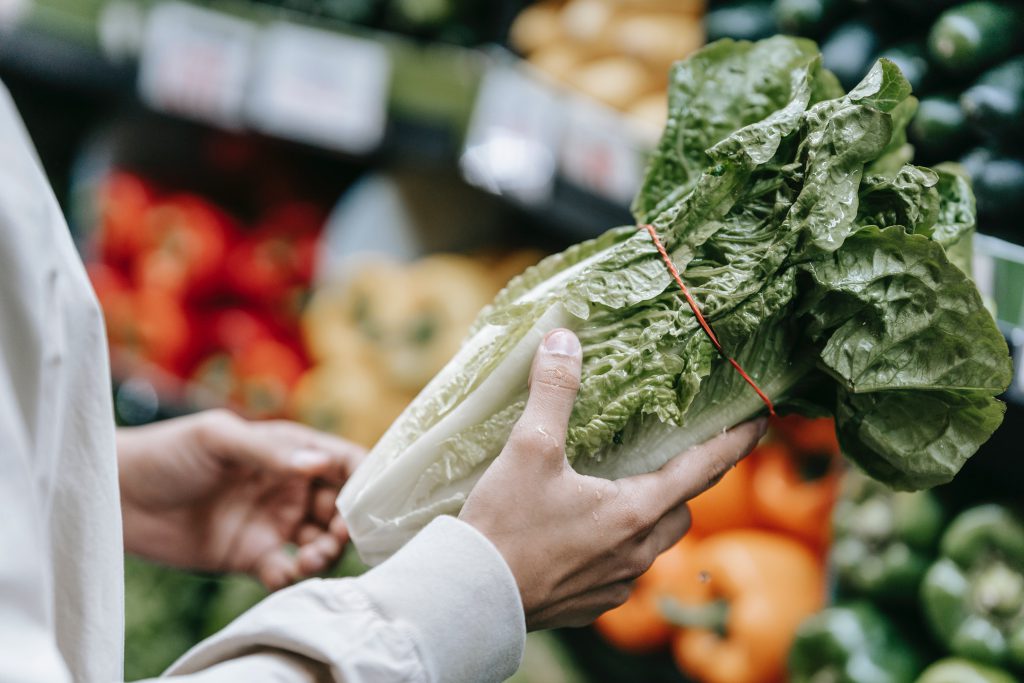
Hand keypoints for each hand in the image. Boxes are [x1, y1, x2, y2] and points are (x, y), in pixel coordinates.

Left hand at [118, 410, 364, 589]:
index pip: (342, 460)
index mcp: (288, 450)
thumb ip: (269, 452)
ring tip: (310, 557)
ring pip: (321, 540)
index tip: (370, 499)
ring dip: (327, 551)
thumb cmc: (167, 452)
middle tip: (339, 536)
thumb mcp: (218, 438)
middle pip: (341, 505)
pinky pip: (288, 570)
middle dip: (349, 522)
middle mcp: (288, 485)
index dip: (364, 478)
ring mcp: (272, 522)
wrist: (117, 496)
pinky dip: (295, 576)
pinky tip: (284, 572)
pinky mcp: (252, 555)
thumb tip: (319, 464)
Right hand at [459, 329, 766, 629]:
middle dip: (683, 484)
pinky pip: (620, 572)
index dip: (734, 444)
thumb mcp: (529, 448)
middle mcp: (636, 552)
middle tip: (671, 457)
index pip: (702, 470)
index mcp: (635, 511)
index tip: (761, 423)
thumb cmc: (506, 524)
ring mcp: (616, 584)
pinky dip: (616, 548)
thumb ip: (553, 391)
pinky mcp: (590, 605)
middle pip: (680, 511)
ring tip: (622, 494)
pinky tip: (584, 536)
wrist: (472, 598)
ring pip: (652, 545)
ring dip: (649, 517)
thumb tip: (563, 339)